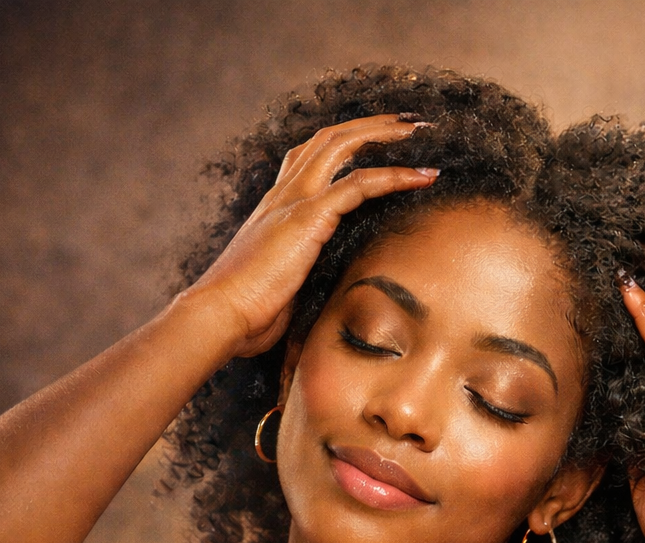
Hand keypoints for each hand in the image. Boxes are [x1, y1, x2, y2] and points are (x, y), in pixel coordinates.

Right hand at [185, 114, 437, 358]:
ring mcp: (293, 202)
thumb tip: (329, 296)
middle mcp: (283, 196)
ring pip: (343, 146)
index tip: (377, 146)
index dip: (344, 147)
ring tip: (420, 130)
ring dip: (385, 135)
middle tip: (407, 123)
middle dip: (370, 126)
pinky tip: (424, 176)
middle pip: (328, 139)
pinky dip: (395, 176)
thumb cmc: (247, 315)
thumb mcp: (283, 289)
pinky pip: (359, 184)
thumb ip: (305, 279)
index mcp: (275, 209)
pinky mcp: (307, 218)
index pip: (310, 159)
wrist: (220, 316)